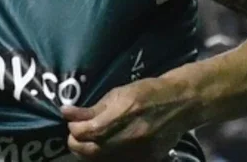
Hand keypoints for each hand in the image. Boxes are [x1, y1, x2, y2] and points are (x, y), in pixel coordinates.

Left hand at [61, 78, 190, 160]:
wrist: (181, 104)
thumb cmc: (147, 92)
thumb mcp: (118, 93)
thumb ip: (92, 108)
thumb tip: (66, 113)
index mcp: (123, 114)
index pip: (88, 132)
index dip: (74, 129)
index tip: (73, 123)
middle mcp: (131, 136)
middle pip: (92, 151)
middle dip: (77, 144)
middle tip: (76, 135)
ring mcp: (140, 151)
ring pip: (103, 160)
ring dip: (89, 153)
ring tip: (88, 142)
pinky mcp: (147, 160)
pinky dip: (106, 157)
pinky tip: (105, 147)